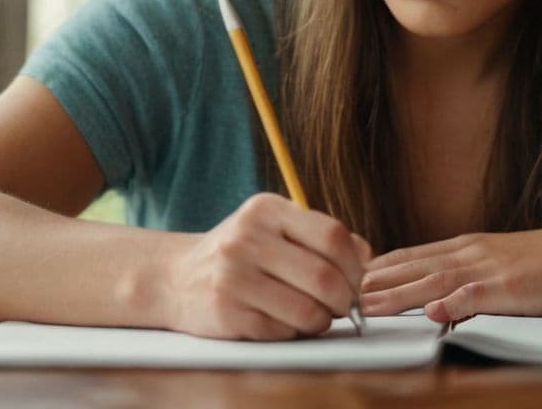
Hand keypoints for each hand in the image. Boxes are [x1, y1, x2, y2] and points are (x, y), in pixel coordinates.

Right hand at [163, 193, 370, 339]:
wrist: (175, 277)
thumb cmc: (240, 254)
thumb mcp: (274, 228)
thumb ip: (319, 236)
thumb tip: (367, 256)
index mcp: (266, 209)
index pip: (332, 235)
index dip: (355, 264)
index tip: (356, 279)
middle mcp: (247, 238)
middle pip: (324, 277)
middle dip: (344, 299)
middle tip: (342, 305)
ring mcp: (233, 277)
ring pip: (307, 311)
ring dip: (321, 320)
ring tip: (314, 315)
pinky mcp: (226, 313)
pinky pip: (282, 332)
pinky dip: (293, 332)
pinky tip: (283, 321)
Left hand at [360, 220, 541, 322]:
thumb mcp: (503, 263)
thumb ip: (470, 276)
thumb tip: (439, 293)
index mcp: (467, 247)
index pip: (410, 256)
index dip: (377, 268)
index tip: (345, 276)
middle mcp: (471, 253)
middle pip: (410, 267)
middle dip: (372, 281)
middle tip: (335, 292)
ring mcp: (490, 269)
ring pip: (433, 281)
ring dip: (397, 295)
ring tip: (364, 306)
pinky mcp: (514, 288)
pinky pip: (479, 296)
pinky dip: (453, 304)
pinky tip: (432, 313)